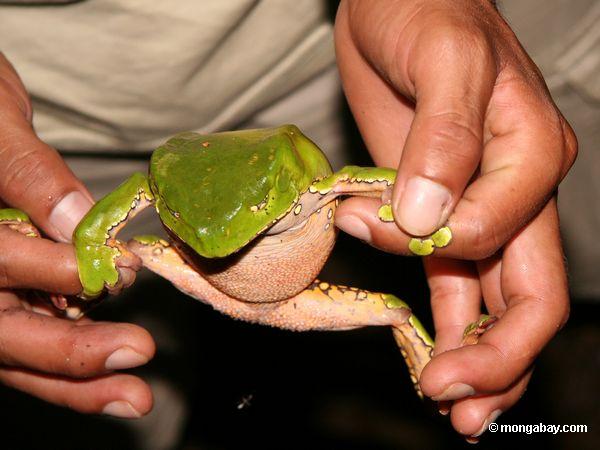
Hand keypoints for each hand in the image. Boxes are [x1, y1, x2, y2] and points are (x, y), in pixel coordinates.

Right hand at [0, 53, 154, 416]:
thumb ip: (26, 170)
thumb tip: (76, 223)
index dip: (46, 270)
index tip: (108, 270)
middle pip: (0, 331)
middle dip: (67, 352)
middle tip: (134, 357)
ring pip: (16, 349)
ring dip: (76, 377)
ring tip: (132, 395)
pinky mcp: (8, 293)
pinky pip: (34, 333)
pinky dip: (71, 358)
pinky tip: (114, 370)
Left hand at [333, 0, 574, 439]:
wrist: (400, 0)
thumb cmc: (428, 10)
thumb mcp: (444, 59)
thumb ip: (445, 140)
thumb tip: (424, 218)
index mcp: (531, 156)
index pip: (498, 235)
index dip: (431, 247)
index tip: (368, 223)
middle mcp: (514, 192)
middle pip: (527, 294)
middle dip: (495, 357)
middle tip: (451, 401)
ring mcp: (476, 208)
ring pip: (494, 301)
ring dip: (479, 360)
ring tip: (452, 408)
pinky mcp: (437, 211)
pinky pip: (453, 282)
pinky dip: (449, 326)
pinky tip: (438, 360)